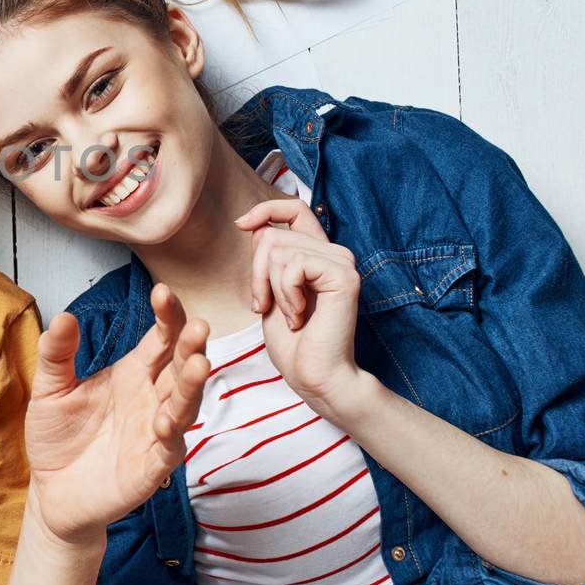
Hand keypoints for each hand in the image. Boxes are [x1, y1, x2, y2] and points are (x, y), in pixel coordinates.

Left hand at [23, 283, 210, 546]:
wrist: (52, 490)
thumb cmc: (58, 435)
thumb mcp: (50, 389)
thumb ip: (56, 354)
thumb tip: (63, 316)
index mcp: (134, 372)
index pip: (160, 338)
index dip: (166, 316)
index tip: (162, 291)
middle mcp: (152, 398)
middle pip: (180, 366)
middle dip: (190, 345)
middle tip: (198, 324)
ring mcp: (156, 431)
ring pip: (185, 404)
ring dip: (193, 384)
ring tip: (199, 362)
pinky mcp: (152, 467)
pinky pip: (169, 448)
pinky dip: (172, 433)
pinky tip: (166, 419)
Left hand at [234, 199, 372, 417]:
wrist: (316, 376)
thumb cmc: (293, 342)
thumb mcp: (271, 291)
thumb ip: (269, 258)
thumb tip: (256, 226)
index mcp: (319, 253)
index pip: (294, 208)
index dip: (265, 209)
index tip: (240, 225)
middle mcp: (334, 252)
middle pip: (272, 234)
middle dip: (256, 273)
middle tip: (267, 307)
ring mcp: (342, 262)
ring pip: (278, 249)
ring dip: (270, 287)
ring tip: (288, 315)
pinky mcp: (344, 275)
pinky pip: (293, 265)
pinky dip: (285, 294)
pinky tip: (298, 317)